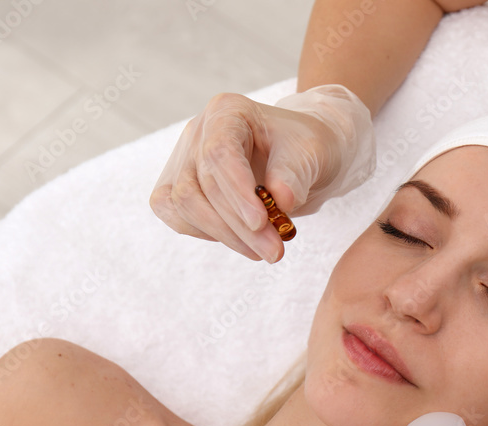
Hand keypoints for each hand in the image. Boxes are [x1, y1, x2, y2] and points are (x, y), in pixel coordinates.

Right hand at [149, 84, 374, 262]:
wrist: (301, 157)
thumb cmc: (305, 149)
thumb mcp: (311, 154)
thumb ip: (294, 172)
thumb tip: (281, 199)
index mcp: (227, 111)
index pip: (218, 153)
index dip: (237, 193)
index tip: (261, 224)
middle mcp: (198, 132)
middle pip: (201, 184)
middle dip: (238, 225)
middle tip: (275, 251)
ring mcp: (184, 159)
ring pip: (183, 203)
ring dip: (224, 235)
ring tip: (265, 250)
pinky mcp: (179, 186)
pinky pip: (176, 215)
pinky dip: (207, 234)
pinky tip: (241, 241)